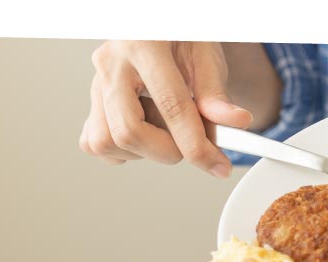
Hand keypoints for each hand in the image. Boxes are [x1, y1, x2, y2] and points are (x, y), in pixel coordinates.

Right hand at [79, 41, 253, 176]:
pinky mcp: (92, 101)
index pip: (170, 106)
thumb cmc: (182, 41)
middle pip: (128, 131)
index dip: (196, 144)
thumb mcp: (207, 57)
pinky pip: (96, 143)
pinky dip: (123, 150)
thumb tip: (235, 123)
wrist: (160, 32)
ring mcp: (97, 82)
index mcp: (144, 45)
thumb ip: (216, 94)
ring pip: (106, 141)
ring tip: (165, 129)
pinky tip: (145, 130)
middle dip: (166, 152)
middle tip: (189, 146)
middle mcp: (112, 63)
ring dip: (143, 151)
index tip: (217, 164)